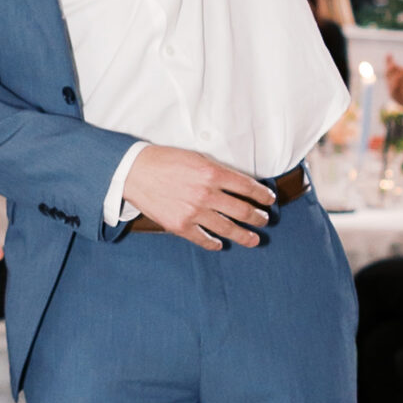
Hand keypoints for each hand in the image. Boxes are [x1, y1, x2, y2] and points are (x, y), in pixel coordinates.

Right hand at [123, 146, 274, 250]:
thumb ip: (217, 171)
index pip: (247, 186)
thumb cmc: (164, 160)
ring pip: (228, 229)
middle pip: (243, 210)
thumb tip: (237, 184)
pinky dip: (214, 243)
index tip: (269, 200)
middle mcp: (206, 194)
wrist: (133, 171)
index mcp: (212, 173)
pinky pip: (203, 239)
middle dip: (258, 217)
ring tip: (254, 239)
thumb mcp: (196, 158)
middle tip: (264, 220)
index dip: (262, 195)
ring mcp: (194, 212)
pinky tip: (220, 244)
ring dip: (245, 235)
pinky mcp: (180, 225)